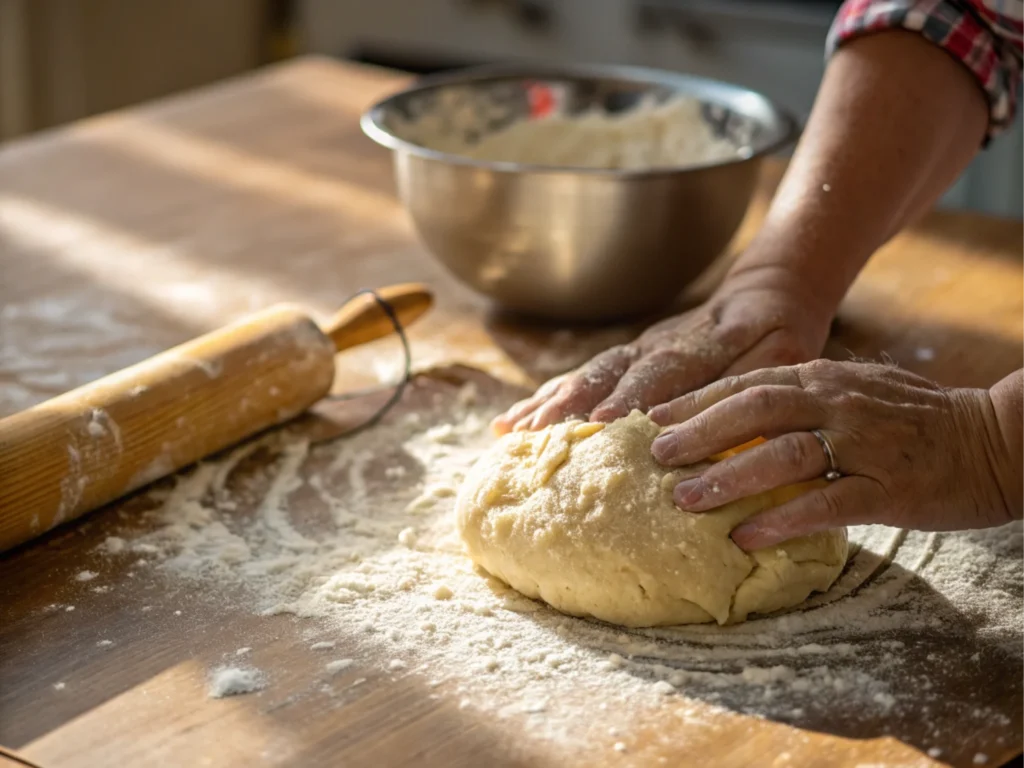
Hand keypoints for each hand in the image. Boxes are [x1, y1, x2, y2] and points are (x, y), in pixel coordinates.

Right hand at [492, 265, 833, 434]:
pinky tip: (509, 424)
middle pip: (608, 373)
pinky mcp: (623, 358)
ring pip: (585, 374)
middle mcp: (658, 345)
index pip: (660, 372)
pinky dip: (543, 400)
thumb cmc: (781, 336)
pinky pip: (578, 378)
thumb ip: (757, 379)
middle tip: (536, 437)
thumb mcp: (786, 355)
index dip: (630, 396)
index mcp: (700, 346)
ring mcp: (636, 350)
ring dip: (548, 404)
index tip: (601, 423)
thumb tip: (736, 418)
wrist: (766, 294)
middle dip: (570, 405)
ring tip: (511, 434)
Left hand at [647, 360, 1013, 549]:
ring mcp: (862, 445)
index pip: (747, 384)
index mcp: (825, 380)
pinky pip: (824, 504)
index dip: (696, 401)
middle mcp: (838, 404)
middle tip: (656, 456)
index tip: (653, 418)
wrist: (996, 440)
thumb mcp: (856, 391)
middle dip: (698, 433)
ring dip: (729, 477)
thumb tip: (741, 411)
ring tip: (685, 499)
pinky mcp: (885, 488)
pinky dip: (781, 519)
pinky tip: (745, 536)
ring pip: (783, 456)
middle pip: (753, 412)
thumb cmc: (916, 419)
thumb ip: (803, 395)